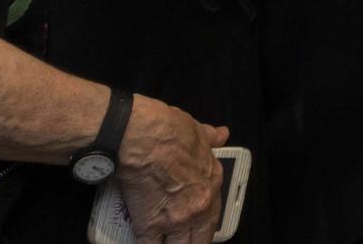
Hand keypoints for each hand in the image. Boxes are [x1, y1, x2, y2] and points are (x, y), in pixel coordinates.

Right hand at [111, 94, 227, 243]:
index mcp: (211, 183)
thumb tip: (221, 135)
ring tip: (164, 240)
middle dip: (192, 241)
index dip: (204, 223)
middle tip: (182, 240)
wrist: (141, 136)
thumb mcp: (197, 130)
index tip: (198, 227)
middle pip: (200, 238)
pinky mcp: (150, 225)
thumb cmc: (168, 130)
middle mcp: (198, 206)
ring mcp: (175, 219)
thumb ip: (209, 138)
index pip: (214, 215)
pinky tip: (145, 241)